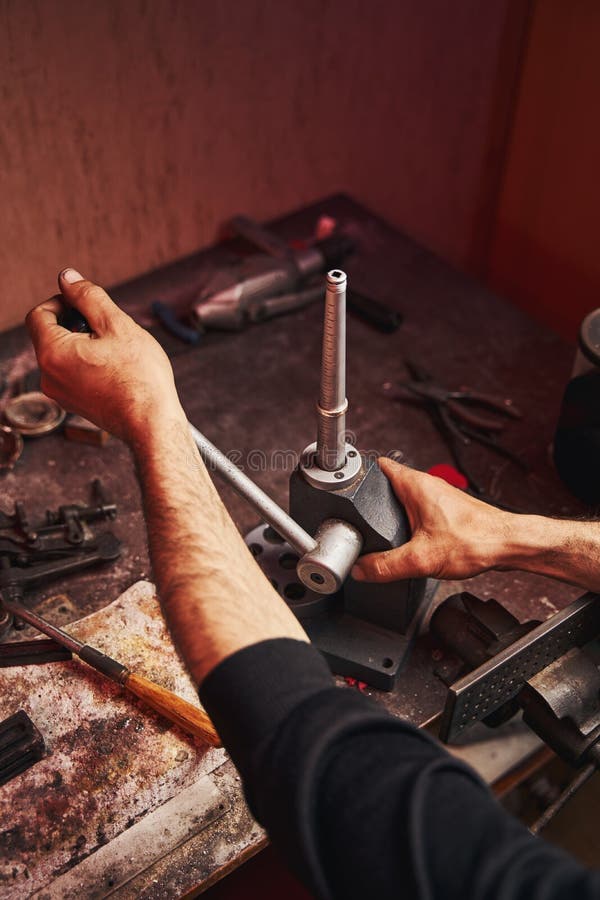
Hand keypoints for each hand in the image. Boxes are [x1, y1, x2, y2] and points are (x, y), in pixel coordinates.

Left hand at [26, 268, 182, 442]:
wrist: (152, 423)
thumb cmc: (139, 376)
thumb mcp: (117, 325)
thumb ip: (88, 297)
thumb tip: (67, 277)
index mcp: (52, 353)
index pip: (38, 314)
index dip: (61, 301)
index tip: (87, 305)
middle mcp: (48, 376)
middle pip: (49, 335)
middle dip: (76, 323)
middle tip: (109, 328)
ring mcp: (60, 393)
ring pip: (63, 354)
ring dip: (84, 344)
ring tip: (116, 351)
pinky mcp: (74, 404)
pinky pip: (72, 373)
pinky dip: (88, 363)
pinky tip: (115, 368)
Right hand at [351, 457, 512, 581]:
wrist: (508, 546)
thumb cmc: (476, 541)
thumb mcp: (421, 558)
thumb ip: (386, 566)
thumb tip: (361, 569)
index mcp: (415, 485)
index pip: (378, 465)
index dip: (358, 473)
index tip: (343, 484)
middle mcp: (426, 485)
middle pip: (387, 485)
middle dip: (371, 501)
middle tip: (356, 517)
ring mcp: (437, 497)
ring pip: (404, 499)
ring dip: (391, 513)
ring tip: (378, 531)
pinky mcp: (446, 510)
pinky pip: (418, 511)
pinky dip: (407, 522)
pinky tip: (406, 541)